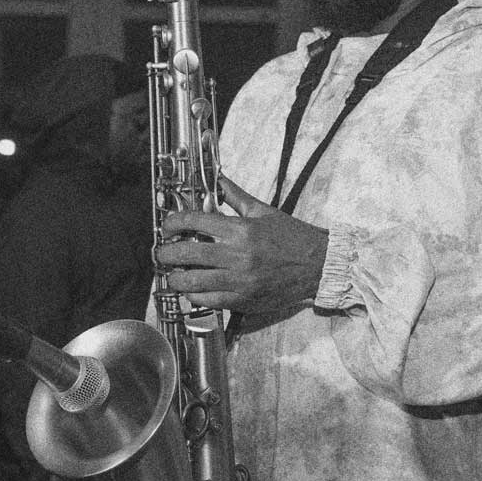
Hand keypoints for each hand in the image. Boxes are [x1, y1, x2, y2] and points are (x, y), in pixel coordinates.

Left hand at [154, 175, 328, 312]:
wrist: (319, 265)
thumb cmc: (293, 237)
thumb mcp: (263, 211)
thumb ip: (236, 196)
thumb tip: (218, 180)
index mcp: (241, 229)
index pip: (195, 221)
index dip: (174, 222)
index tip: (167, 227)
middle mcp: (238, 255)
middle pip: (188, 253)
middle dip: (166, 253)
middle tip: (161, 253)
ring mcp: (240, 280)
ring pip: (193, 281)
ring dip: (176, 277)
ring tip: (173, 274)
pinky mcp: (244, 300)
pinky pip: (209, 300)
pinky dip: (195, 295)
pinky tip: (192, 289)